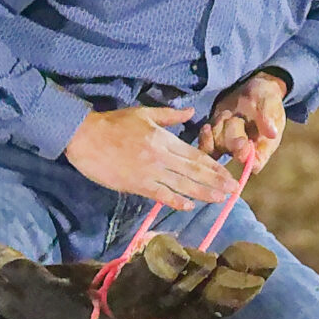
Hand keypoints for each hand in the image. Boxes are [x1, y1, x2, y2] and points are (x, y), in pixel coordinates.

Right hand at [65, 105, 238, 210]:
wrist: (86, 137)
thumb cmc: (114, 123)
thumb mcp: (144, 113)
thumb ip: (169, 115)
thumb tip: (191, 112)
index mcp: (164, 139)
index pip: (194, 154)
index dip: (213, 165)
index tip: (228, 173)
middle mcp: (161, 156)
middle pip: (193, 171)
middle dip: (215, 181)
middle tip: (233, 190)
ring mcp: (149, 172)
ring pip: (181, 185)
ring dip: (202, 193)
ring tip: (220, 199)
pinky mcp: (136, 184)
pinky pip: (160, 194)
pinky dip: (175, 201)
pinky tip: (188, 206)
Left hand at [199, 72, 287, 172]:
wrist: (250, 90)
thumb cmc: (266, 98)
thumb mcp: (270, 103)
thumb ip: (268, 117)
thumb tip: (272, 134)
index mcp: (263, 148)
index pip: (255, 164)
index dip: (247, 157)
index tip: (245, 142)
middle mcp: (245, 151)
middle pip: (234, 155)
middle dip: (232, 138)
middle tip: (237, 119)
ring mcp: (228, 146)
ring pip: (218, 148)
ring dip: (220, 129)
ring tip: (228, 114)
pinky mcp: (215, 139)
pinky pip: (206, 145)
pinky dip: (206, 135)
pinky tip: (208, 126)